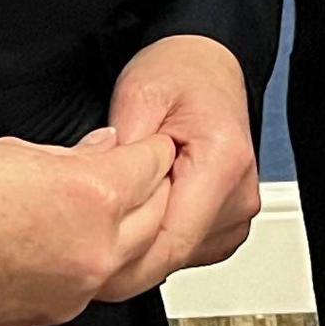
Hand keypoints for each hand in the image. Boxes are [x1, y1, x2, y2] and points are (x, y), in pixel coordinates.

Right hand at [0, 130, 175, 325]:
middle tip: (145, 168)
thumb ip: (78, 155)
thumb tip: (106, 150)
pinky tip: (84, 241)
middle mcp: (96, 249)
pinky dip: (102, 262)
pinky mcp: (52, 314)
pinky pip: (97, 285)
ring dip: (137, 230)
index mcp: (92, 196)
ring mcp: (76, 289)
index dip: (153, 147)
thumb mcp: (19, 151)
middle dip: (157, 186)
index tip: (151, 140)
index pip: (153, 165)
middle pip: (158, 213)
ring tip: (121, 205)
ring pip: (136, 258)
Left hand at [97, 35, 263, 298]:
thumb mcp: (139, 95)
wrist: (206, 66)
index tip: (83, 250)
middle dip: (126, 251)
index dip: (122, 255)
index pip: (172, 242)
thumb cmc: (178, 75)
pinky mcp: (230, 222)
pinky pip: (188, 251)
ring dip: (143, 247)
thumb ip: (125, 151)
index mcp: (223, 163)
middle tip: (86, 228)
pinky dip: (160, 239)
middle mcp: (240, 194)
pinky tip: (144, 210)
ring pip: (179, 259)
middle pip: (174, 256)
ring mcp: (239, 212)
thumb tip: (105, 200)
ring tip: (119, 208)